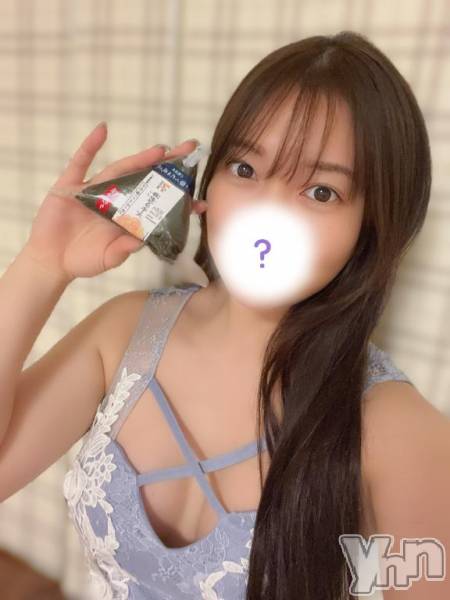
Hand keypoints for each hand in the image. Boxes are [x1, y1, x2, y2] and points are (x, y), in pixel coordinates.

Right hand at [23, 123, 207, 281]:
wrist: (51, 261)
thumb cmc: (83, 261)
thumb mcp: (108, 258)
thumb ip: (123, 250)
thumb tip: (140, 241)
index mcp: (128, 218)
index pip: (157, 206)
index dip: (176, 202)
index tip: (200, 200)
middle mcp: (116, 201)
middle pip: (145, 179)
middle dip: (167, 166)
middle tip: (190, 151)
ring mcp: (94, 191)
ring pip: (120, 170)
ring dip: (140, 159)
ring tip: (161, 150)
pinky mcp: (71, 186)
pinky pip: (80, 162)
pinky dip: (90, 146)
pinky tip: (102, 130)